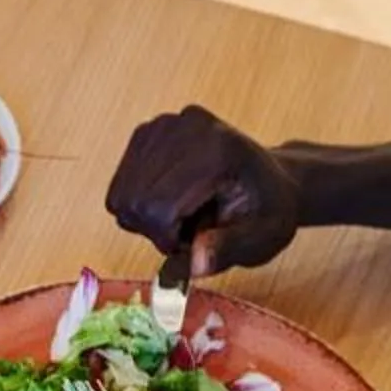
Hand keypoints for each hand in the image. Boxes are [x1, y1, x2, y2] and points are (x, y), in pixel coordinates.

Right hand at [106, 104, 305, 274]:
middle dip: (154, 229)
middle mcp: (189, 127)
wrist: (270, 180)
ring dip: (145, 218)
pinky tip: (170, 199)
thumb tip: (194, 265)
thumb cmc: (266, 211)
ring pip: (122, 195)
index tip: (194, 245)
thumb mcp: (261, 239)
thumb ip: (227, 251)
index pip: (158, 207)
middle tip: (189, 232)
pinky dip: (139, 202)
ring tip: (182, 215)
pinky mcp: (149, 130)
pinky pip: (121, 184)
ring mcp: (165, 124)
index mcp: (221, 151)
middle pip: (134, 201)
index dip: (167, 239)